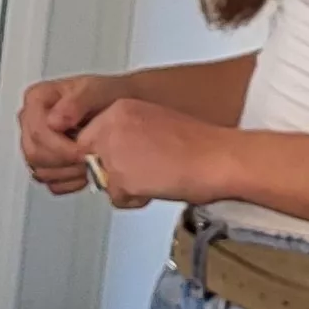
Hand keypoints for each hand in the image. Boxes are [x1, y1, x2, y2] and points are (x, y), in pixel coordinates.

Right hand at [18, 74, 126, 193]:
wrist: (124, 105)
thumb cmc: (108, 95)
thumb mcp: (97, 91)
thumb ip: (76, 102)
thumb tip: (53, 122)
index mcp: (37, 99)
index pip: (37, 132)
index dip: (61, 147)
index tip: (86, 150)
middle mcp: (30, 121)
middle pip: (35, 154)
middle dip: (65, 162)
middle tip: (90, 159)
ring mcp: (36, 144)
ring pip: (41, 171)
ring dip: (69, 173)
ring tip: (91, 164)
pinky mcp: (46, 163)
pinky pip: (51, 183)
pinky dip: (70, 183)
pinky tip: (86, 172)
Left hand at [75, 99, 232, 210]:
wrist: (219, 158)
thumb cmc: (199, 144)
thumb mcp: (155, 123)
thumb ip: (127, 133)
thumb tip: (115, 152)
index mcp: (120, 108)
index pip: (90, 135)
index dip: (106, 153)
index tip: (125, 159)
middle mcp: (111, 127)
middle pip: (89, 157)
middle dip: (108, 169)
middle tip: (139, 172)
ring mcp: (114, 152)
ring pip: (101, 179)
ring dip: (124, 186)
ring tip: (154, 179)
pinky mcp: (122, 178)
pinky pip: (116, 198)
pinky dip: (134, 200)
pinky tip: (157, 189)